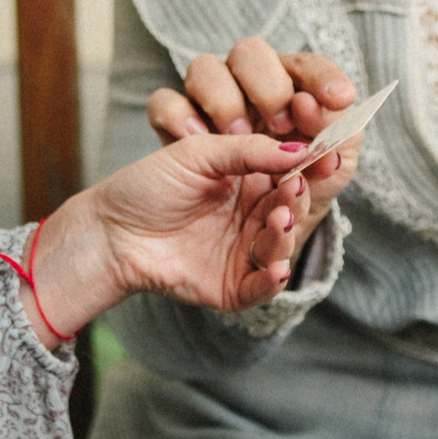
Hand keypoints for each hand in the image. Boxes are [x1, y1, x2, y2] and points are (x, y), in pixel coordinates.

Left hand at [24, 135, 315, 344]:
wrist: (110, 230)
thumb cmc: (149, 186)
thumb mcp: (198, 153)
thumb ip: (248, 150)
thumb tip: (298, 149)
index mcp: (249, 183)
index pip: (291, 175)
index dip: (310, 167)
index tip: (327, 153)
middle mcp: (252, 219)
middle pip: (290, 212)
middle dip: (298, 201)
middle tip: (297, 186)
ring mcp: (243, 254)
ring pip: (279, 249)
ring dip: (284, 236)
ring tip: (279, 219)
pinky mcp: (232, 287)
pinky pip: (260, 289)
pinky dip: (270, 281)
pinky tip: (275, 268)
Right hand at [147, 37, 359, 237]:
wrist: (222, 257)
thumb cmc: (273, 222)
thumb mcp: (315, 196)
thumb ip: (330, 157)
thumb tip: (324, 130)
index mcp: (288, 109)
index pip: (306, 70)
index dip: (323, 77)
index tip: (341, 98)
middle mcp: (247, 102)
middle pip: (251, 54)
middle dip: (271, 86)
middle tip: (281, 123)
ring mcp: (205, 113)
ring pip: (204, 68)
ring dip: (224, 99)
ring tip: (235, 135)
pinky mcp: (170, 131)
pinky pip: (164, 102)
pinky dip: (180, 116)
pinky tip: (194, 141)